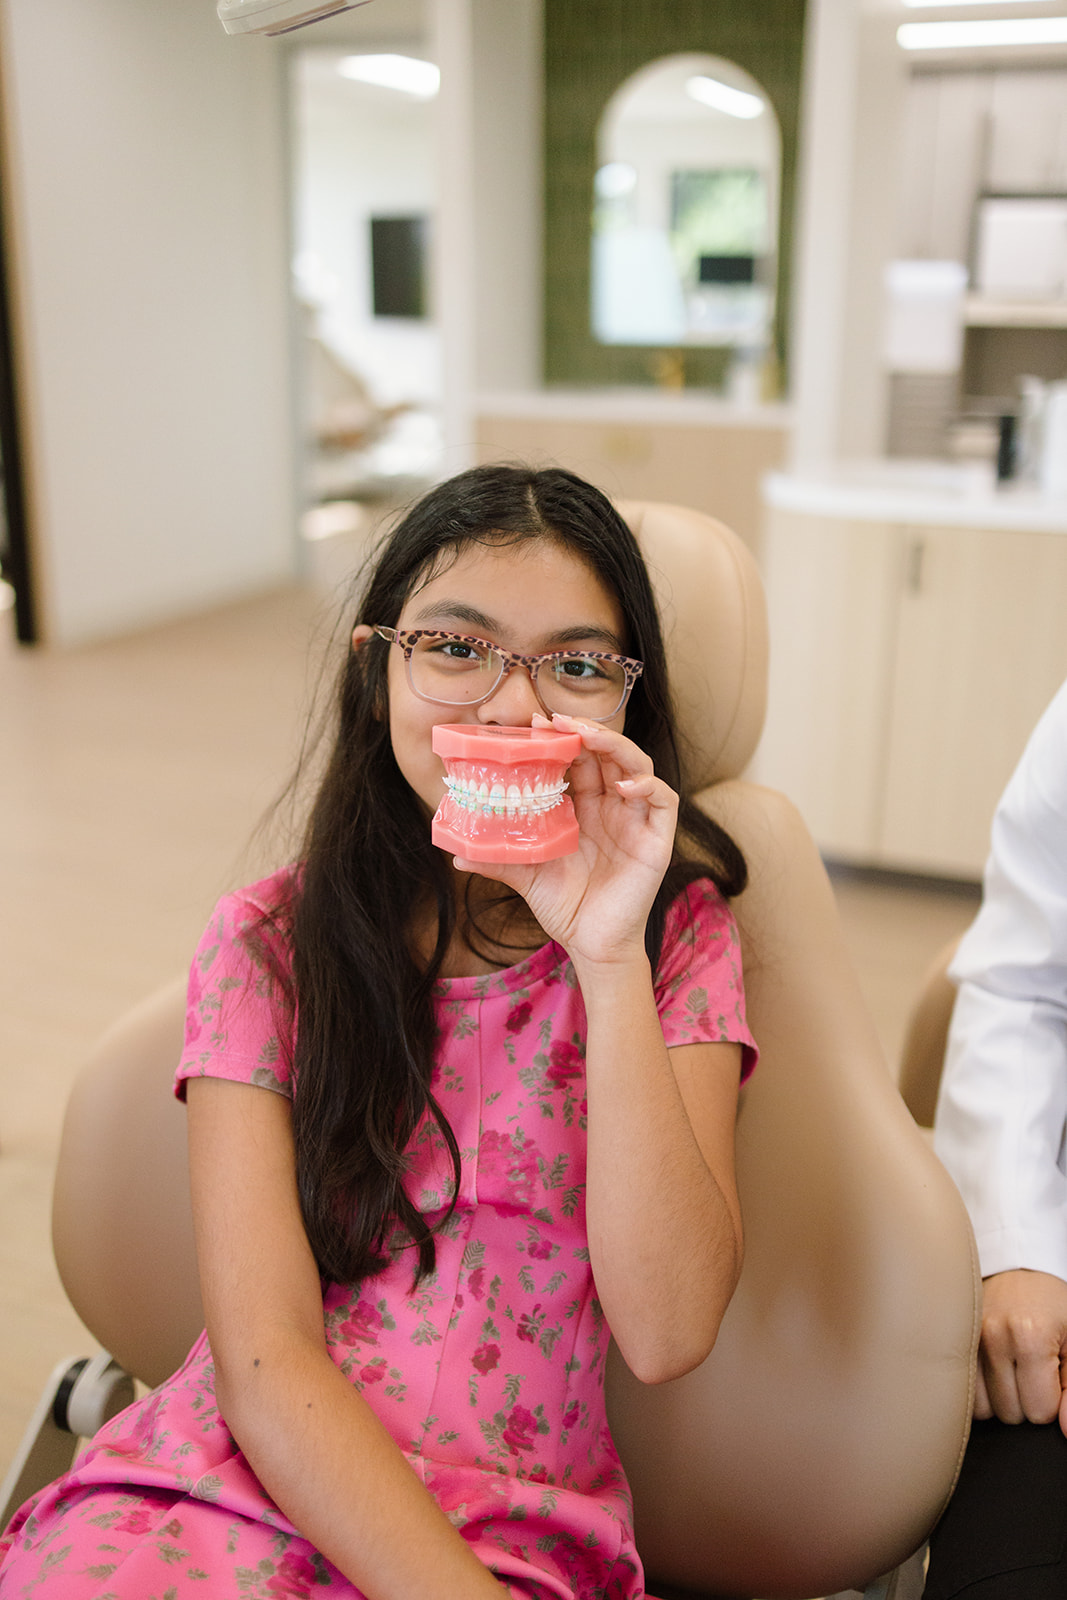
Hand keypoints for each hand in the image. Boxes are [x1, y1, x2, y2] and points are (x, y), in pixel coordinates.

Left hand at [454, 714, 677, 966]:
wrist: (591, 946)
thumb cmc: (565, 907)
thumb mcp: (526, 875)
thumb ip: (497, 859)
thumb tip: (456, 852)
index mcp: (586, 808)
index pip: (580, 759)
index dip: (562, 738)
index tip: (534, 725)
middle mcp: (613, 807)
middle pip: (607, 753)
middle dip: (585, 730)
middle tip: (555, 720)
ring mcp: (637, 820)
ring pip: (637, 764)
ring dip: (615, 745)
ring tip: (587, 736)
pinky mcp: (657, 839)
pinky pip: (663, 800)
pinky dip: (647, 785)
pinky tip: (623, 786)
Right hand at [976, 1268, 1066, 1432]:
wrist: (1018, 1266)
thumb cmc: (1053, 1307)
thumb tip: (1066, 1428)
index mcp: (1030, 1336)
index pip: (1039, 1411)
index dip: (1051, 1399)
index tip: (1051, 1372)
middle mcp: (992, 1336)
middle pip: (1009, 1414)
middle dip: (1025, 1400)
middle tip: (1032, 1368)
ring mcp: (966, 1338)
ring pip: (983, 1410)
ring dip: (999, 1398)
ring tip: (1011, 1368)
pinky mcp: (950, 1340)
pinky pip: (963, 1394)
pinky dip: (979, 1391)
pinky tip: (991, 1370)